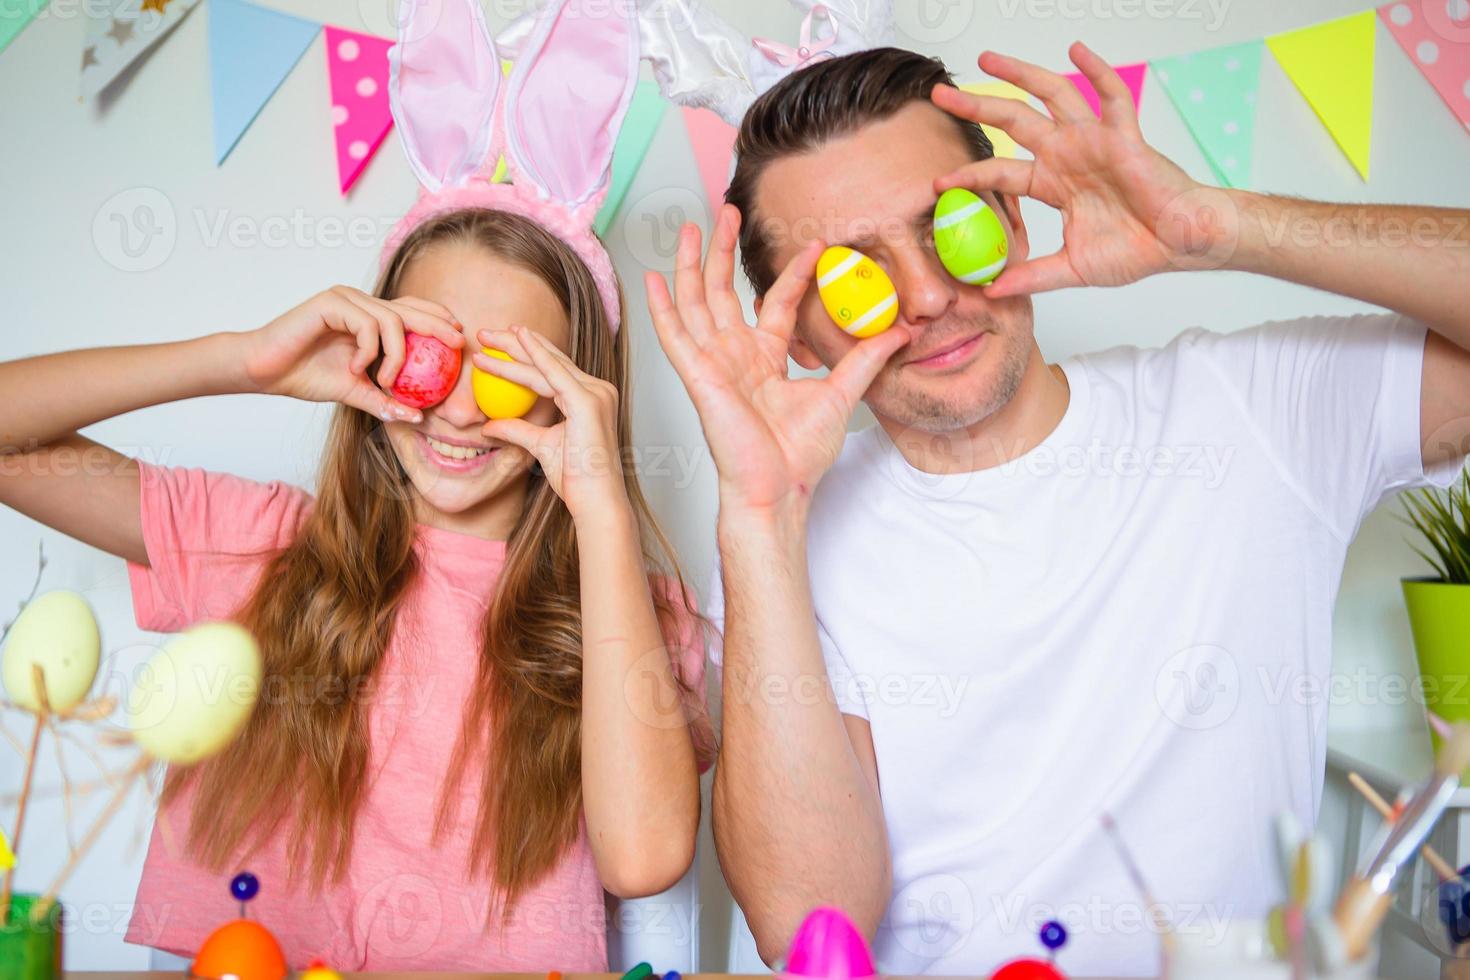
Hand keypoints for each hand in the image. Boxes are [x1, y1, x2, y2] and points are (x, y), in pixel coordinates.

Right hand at [241, 285, 463, 419]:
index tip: (459, 339)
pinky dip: (370, 350)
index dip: (438, 320)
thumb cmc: (305, 376)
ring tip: (386, 380)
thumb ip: (385, 400)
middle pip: (410, 308)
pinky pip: (368, 324)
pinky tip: (357, 368)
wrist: (264, 371)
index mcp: (367, 317)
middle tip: (457, 345)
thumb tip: (417, 417)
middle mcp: (360, 303)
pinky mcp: (331, 302)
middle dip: (439, 325)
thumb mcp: (355, 392)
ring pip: (392, 320)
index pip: (411, 311)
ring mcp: (346, 299)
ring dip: (396, 355)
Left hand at [472, 325, 628, 522]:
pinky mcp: (588, 402)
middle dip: (515, 343)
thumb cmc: (576, 479)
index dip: (527, 352)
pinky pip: (555, 374)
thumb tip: (488, 426)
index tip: (501, 341)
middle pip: (550, 359)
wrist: (595, 500)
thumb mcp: (540, 446)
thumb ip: (517, 430)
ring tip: (486, 337)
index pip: (553, 368)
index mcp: (590, 398)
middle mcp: (597, 390)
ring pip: (546, 365)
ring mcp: (595, 394)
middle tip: (486, 331)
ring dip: (514, 349)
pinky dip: (535, 355)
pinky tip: (517, 340)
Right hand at [644, 207, 911, 516]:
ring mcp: (713, 364)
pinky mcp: (697, 376)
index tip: (813, 245)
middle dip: (723, 251)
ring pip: (696, 303)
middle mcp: (735, 357)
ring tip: (690, 226)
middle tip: (728, 212)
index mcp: (765, 361)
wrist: (778, 487)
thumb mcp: (841, 395)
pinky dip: (663, 306)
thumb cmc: (799, 455)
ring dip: (691, 264)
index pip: (776, 305)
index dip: (792, 274)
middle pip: (724, 292)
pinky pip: (674, 336)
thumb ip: (865, 360)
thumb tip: (898, 332)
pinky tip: (654, 277)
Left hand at [931, 42, 1227, 295]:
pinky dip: (1096, 71)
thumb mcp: (1072, 269)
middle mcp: (1068, 155)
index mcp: (1054, 184)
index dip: (970, 175)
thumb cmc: (1137, 250)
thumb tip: (993, 290)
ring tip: (986, 59)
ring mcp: (1094, 141)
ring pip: (1051, 96)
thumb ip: (1033, 275)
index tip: (939, 182)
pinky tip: (1077, 51)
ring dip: (1019, 75)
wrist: (1180, 244)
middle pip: (1013, 122)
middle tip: (941, 95)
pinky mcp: (1124, 137)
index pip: (1000, 172)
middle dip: (976, 106)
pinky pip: (1112, 96)